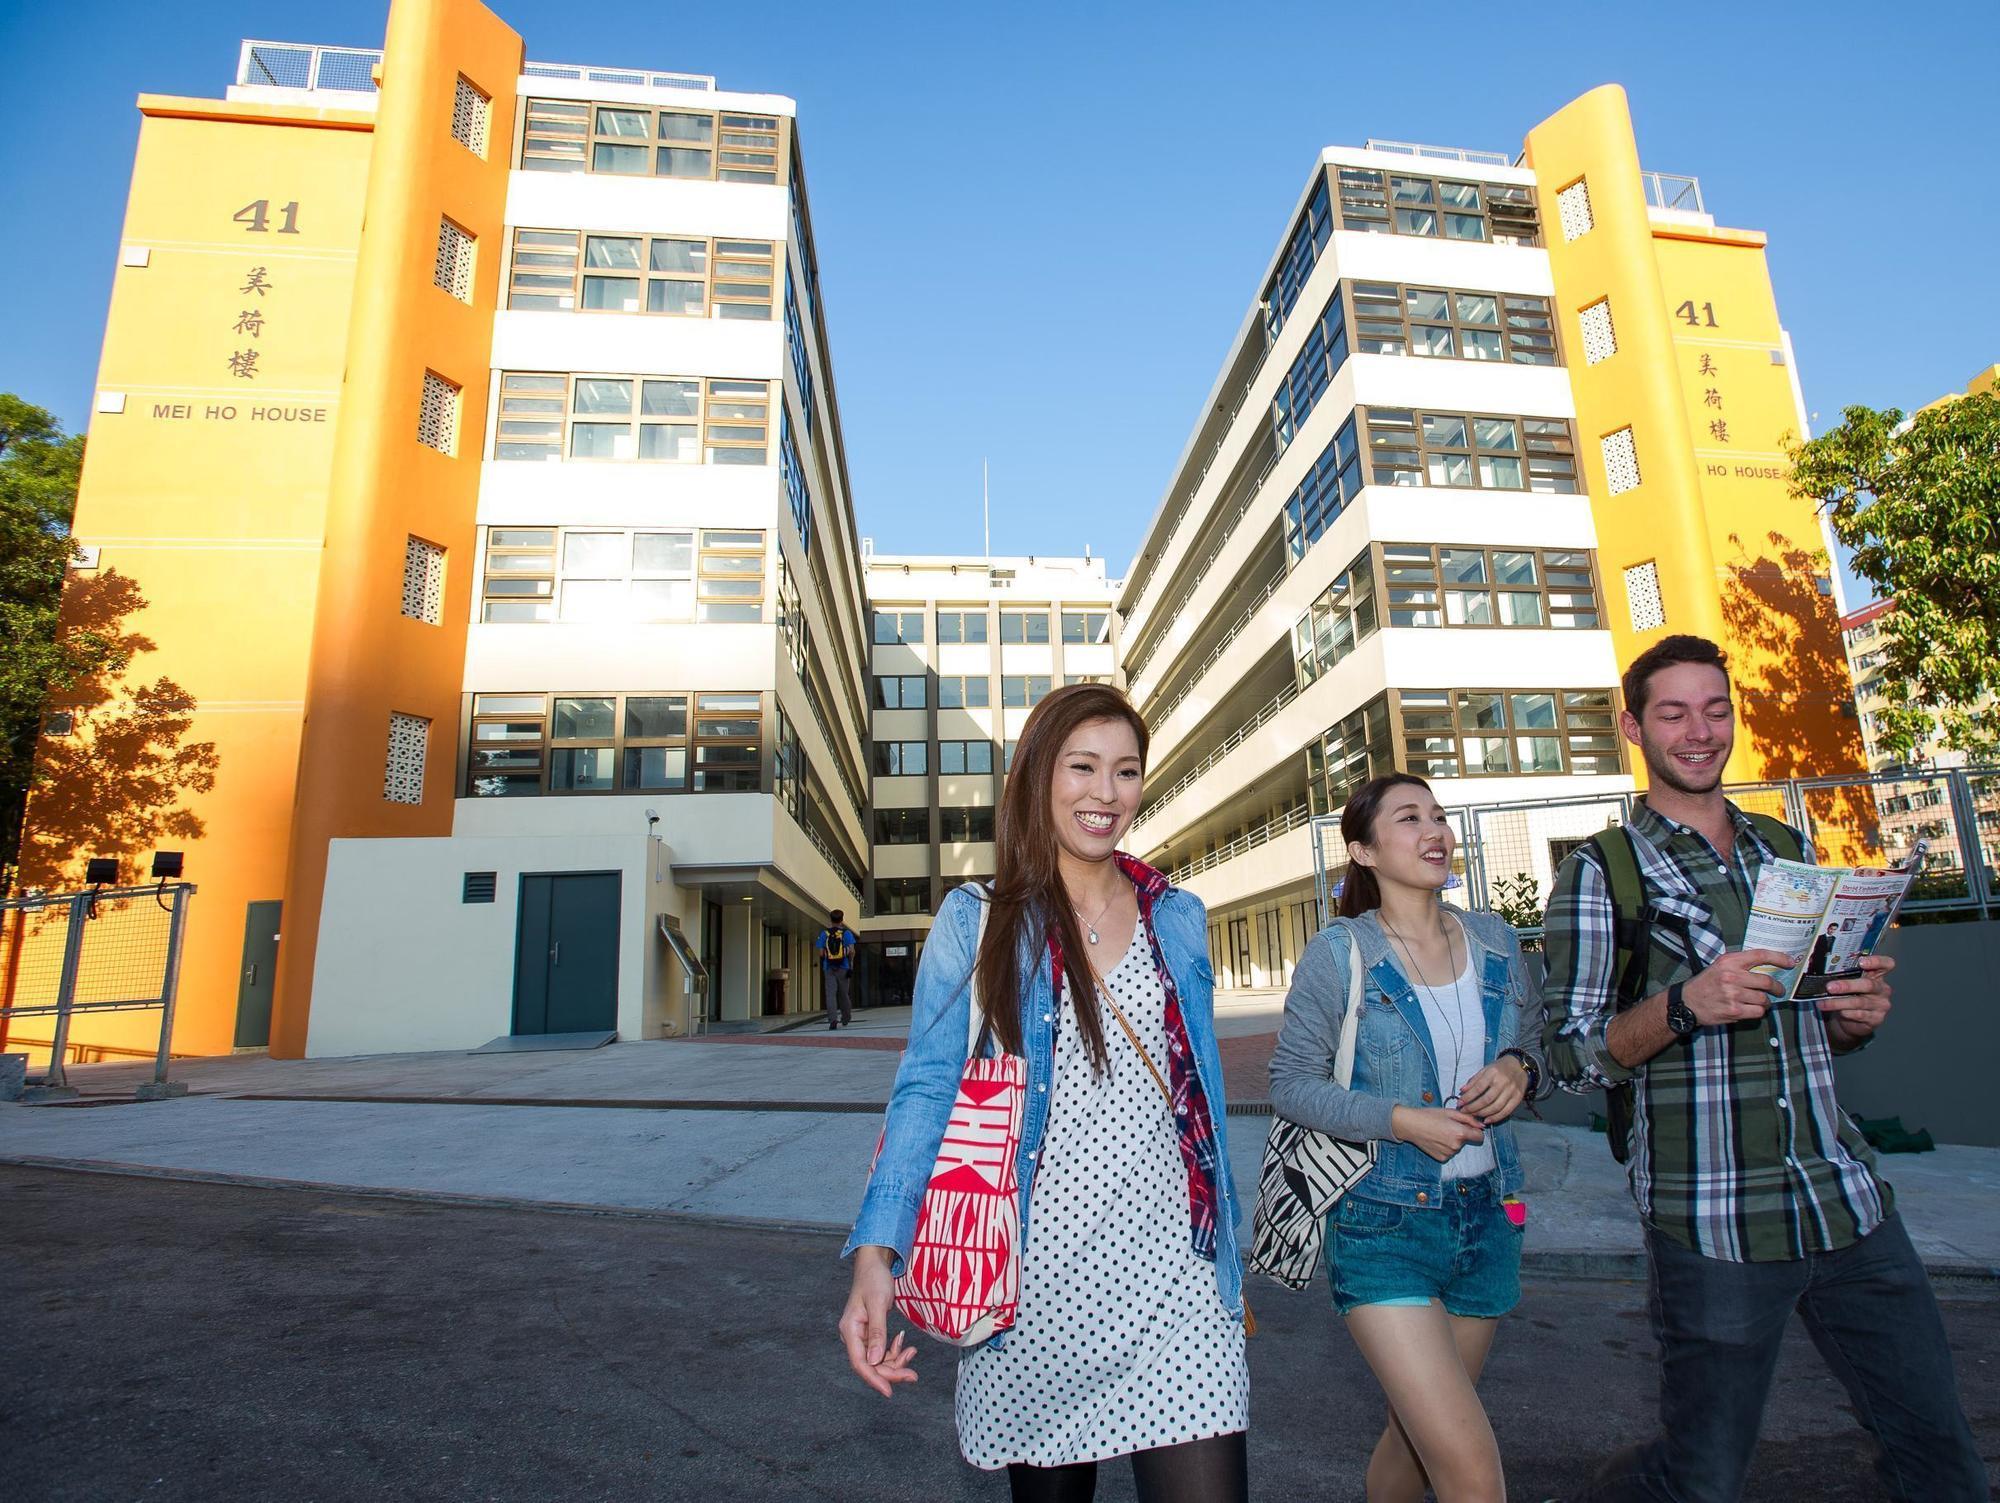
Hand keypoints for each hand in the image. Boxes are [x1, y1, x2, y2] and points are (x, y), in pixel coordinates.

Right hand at [838, 1247, 918, 1396]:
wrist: (875, 1263)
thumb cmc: (874, 1279)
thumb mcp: (878, 1304)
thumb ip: (877, 1332)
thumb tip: (875, 1361)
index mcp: (850, 1330)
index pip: (860, 1363)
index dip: (874, 1379)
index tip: (890, 1392)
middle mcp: (853, 1336)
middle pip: (871, 1365)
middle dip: (892, 1371)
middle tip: (913, 1375)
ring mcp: (861, 1336)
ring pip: (878, 1360)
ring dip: (895, 1361)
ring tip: (912, 1352)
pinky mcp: (870, 1333)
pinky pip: (882, 1350)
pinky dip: (894, 1351)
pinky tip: (905, 1344)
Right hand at [1391, 1105, 1486, 1162]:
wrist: (1410, 1125)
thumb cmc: (1429, 1115)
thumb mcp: (1451, 1112)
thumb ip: (1469, 1119)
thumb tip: (1481, 1126)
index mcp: (1460, 1133)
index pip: (1480, 1137)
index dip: (1476, 1131)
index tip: (1469, 1127)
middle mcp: (1456, 1146)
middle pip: (1467, 1141)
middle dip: (1461, 1134)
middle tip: (1448, 1126)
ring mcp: (1449, 1154)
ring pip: (1458, 1147)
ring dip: (1453, 1141)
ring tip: (1439, 1132)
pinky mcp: (1442, 1159)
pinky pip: (1449, 1152)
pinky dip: (1445, 1147)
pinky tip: (1436, 1139)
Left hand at [1457, 1057, 1527, 1124]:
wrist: (1519, 1066)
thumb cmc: (1499, 1068)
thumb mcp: (1485, 1069)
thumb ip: (1474, 1080)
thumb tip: (1462, 1091)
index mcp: (1493, 1073)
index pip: (1478, 1088)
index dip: (1468, 1097)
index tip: (1460, 1103)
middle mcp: (1503, 1082)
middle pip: (1486, 1099)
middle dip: (1473, 1108)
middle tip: (1465, 1112)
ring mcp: (1512, 1091)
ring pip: (1496, 1107)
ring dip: (1483, 1114)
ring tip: (1474, 1115)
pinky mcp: (1518, 1098)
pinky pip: (1506, 1111)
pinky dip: (1496, 1118)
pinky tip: (1487, 1120)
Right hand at [1682, 949, 1795, 1024]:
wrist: (1687, 1002)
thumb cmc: (1706, 983)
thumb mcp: (1720, 966)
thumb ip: (1741, 965)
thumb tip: (1768, 967)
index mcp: (1729, 962)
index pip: (1760, 955)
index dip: (1779, 958)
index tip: (1790, 962)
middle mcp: (1732, 977)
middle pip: (1766, 981)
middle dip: (1777, 987)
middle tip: (1779, 990)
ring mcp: (1733, 995)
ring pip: (1764, 999)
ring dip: (1766, 1001)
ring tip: (1761, 1001)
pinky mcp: (1734, 1011)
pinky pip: (1758, 1011)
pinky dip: (1759, 1011)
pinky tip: (1752, 1009)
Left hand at [1819, 953, 1892, 1039]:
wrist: (1854, 1020)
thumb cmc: (1851, 995)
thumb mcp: (1849, 982)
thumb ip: (1844, 975)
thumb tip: (1824, 972)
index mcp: (1877, 975)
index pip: (1886, 964)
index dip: (1876, 961)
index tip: (1861, 962)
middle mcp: (1882, 989)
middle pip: (1868, 985)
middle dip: (1847, 985)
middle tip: (1830, 987)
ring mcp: (1881, 1004)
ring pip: (1860, 1002)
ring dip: (1838, 1002)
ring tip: (1823, 1003)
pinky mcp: (1876, 1018)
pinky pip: (1859, 1015)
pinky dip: (1845, 1013)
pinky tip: (1837, 1012)